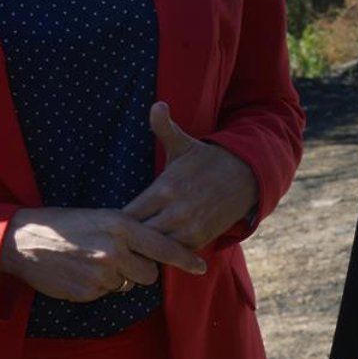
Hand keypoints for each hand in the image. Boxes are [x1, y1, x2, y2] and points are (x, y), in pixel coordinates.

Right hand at [0, 206, 208, 301]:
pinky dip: (98, 287)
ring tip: (94, 262)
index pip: (165, 247)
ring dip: (117, 278)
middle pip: (150, 274)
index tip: (201, 267)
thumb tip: (161, 247)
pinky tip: (81, 272)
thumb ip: (134, 232)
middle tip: (120, 258)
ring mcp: (100, 274)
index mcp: (123, 226)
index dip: (186, 260)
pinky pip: (105, 294)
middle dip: (140, 270)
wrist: (24, 240)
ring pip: (127, 285)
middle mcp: (115, 251)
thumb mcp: (105, 217)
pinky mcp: (86, 292)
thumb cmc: (69, 224)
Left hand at [121, 103, 257, 249]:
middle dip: (127, 240)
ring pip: (154, 249)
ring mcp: (189, 229)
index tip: (109, 223)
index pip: (126, 216)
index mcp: (165, 189)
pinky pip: (173, 254)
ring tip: (130, 250)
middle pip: (137, 237)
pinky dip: (163, 253)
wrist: (248, 177)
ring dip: (143, 249)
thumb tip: (157, 104)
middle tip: (115, 241)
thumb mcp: (185, 144)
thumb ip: (164, 128)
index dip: (116, 222)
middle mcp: (176, 212)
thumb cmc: (208, 161)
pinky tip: (153, 251)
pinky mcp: (201, 240)